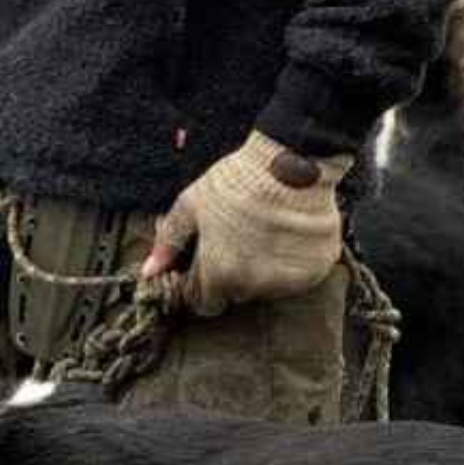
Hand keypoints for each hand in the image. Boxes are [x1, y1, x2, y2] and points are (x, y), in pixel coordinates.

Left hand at [138, 131, 351, 316]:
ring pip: (266, 287)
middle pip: (236, 294)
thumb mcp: (192, 205)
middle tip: (237, 239)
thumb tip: (148, 271)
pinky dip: (291, 263)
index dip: (201, 285)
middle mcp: (254, 285)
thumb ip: (170, 241)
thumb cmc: (237, 180)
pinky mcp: (315, 272)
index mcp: (219, 273)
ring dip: (262, 270)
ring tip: (264, 233)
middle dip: (232, 273)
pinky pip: (297, 278)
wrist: (292, 161)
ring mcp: (288, 281)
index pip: (204, 303)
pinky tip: (287, 235)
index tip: (207, 263)